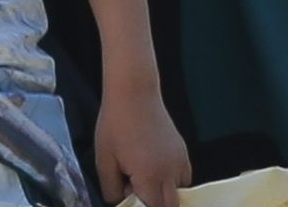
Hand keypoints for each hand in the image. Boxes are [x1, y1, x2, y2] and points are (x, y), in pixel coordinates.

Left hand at [89, 81, 190, 206]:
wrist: (134, 93)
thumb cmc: (115, 124)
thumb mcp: (104, 160)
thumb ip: (112, 189)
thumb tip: (120, 200)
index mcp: (150, 176)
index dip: (140, 206)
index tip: (127, 193)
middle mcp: (170, 172)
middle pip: (171, 205)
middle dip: (155, 204)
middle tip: (136, 190)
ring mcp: (180, 161)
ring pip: (180, 192)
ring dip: (165, 193)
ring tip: (145, 178)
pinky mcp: (183, 151)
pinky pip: (184, 177)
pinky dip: (173, 181)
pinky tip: (155, 169)